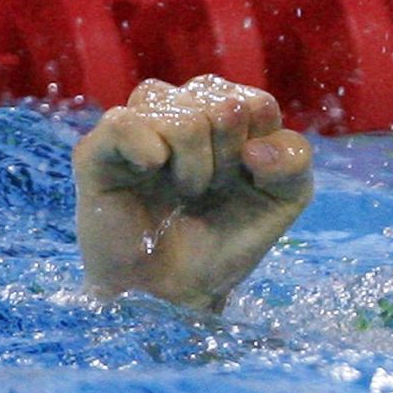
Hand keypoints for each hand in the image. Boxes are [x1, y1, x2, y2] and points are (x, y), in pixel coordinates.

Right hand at [73, 76, 313, 311]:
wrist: (175, 290)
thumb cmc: (226, 238)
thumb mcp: (283, 199)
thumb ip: (294, 161)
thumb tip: (256, 149)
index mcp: (229, 113)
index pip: (255, 102)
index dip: (258, 148)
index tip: (246, 182)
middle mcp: (183, 109)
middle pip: (222, 104)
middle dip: (227, 159)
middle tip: (209, 190)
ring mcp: (140, 124)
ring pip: (181, 113)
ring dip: (193, 164)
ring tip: (183, 189)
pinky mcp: (98, 149)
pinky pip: (125, 121)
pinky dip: (147, 149)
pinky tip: (151, 169)